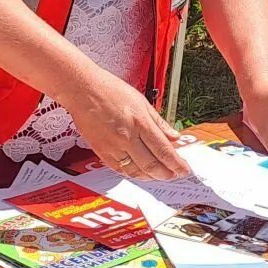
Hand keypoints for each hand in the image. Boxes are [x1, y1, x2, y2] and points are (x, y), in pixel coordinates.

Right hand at [55, 66, 189, 181]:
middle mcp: (127, 136)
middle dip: (167, 173)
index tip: (184, 169)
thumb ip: (159, 122)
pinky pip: (120, 170)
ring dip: (151, 177)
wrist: (83, 90)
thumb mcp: (142, 101)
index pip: (164, 150)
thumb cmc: (110, 90)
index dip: (176, 163)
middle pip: (152, 164)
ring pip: (136, 171)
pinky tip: (141, 173)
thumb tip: (174, 137)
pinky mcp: (101, 151)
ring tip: (160, 175)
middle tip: (175, 175)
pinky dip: (133, 174)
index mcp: (140, 122)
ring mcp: (113, 146)